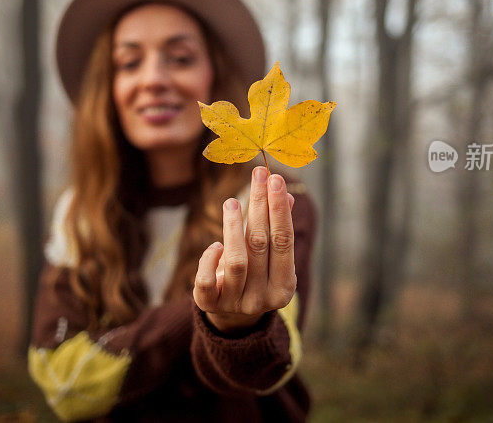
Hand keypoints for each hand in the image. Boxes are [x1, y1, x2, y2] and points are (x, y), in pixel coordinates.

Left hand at [193, 166, 296, 333]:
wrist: (233, 318)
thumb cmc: (256, 276)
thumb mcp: (270, 257)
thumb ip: (277, 228)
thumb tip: (285, 194)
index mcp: (284, 287)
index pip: (283, 241)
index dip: (279, 209)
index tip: (275, 179)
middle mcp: (263, 299)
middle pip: (260, 245)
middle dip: (259, 206)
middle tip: (258, 175)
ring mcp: (236, 304)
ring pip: (236, 262)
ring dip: (233, 227)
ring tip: (230, 202)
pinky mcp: (210, 305)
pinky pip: (207, 280)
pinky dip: (209, 259)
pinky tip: (215, 244)